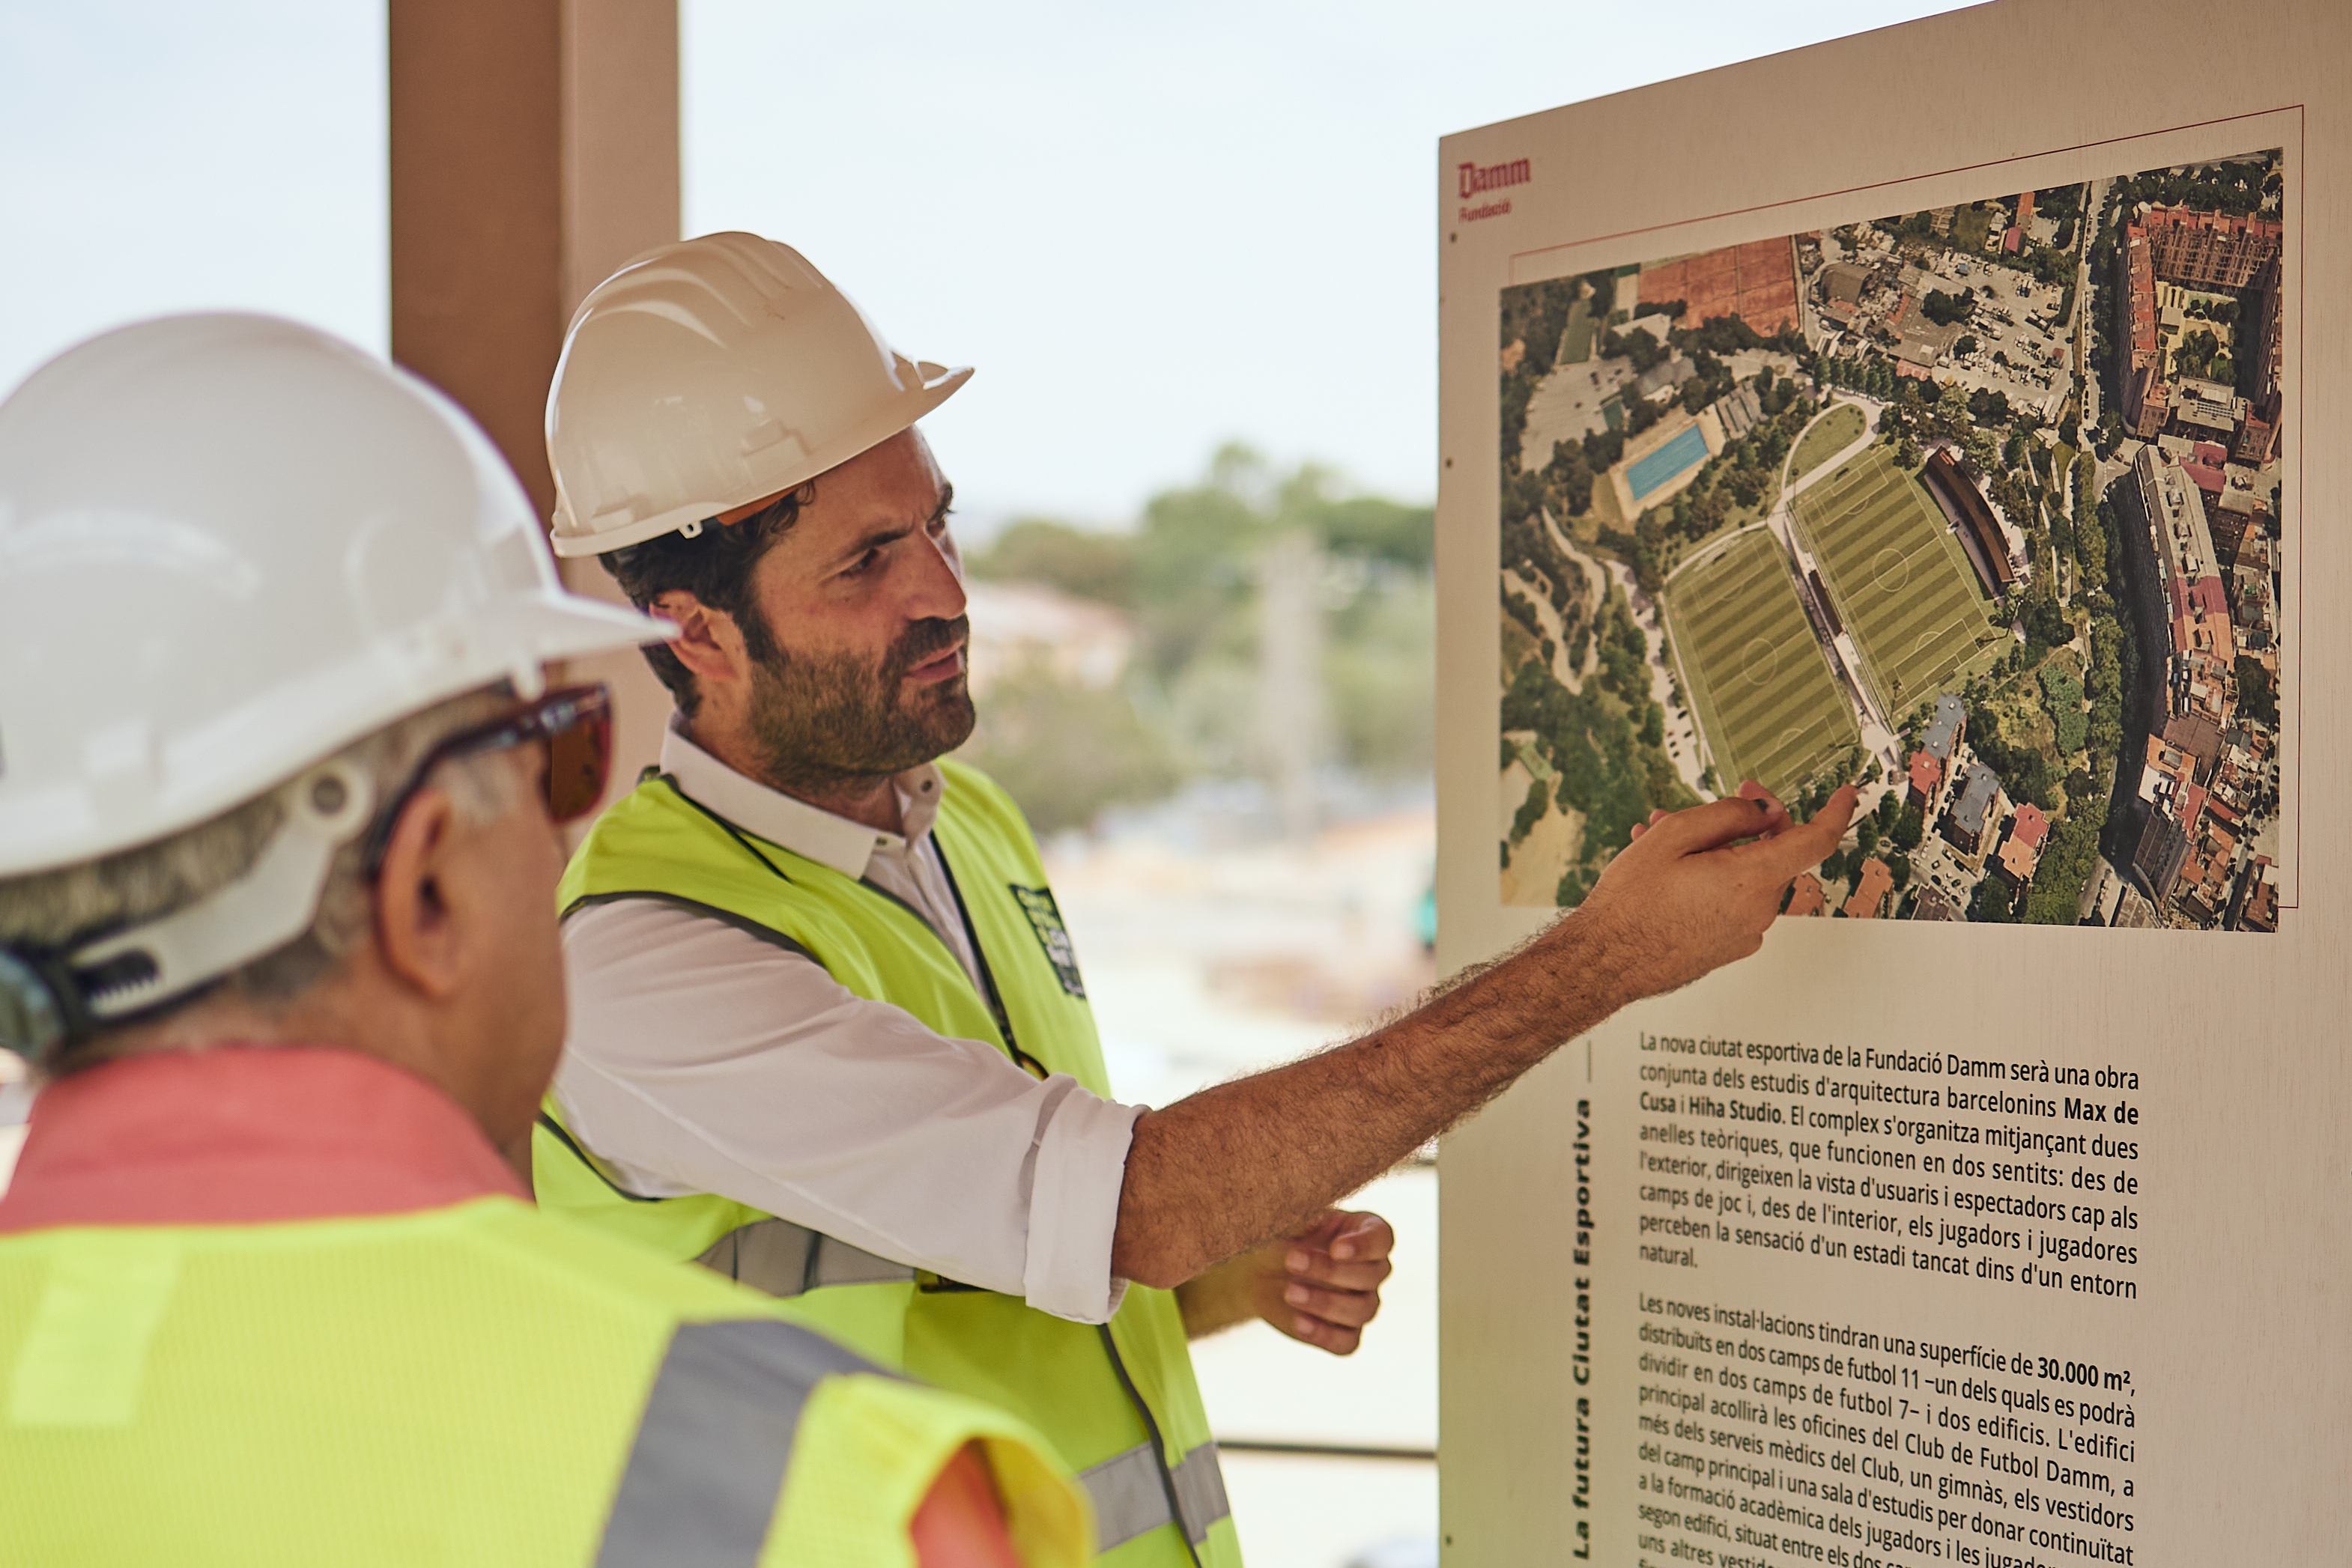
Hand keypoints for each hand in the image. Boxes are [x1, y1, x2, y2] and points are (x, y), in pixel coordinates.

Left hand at [1260, 1209, 1392, 1354]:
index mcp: (1363, 1231)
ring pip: (1362, 1310)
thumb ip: (1301, 1219)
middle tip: (1292, 1261)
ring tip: (1290, 1292)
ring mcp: (1360, 1303)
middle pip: (1371, 1275)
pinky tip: (1299, 1322)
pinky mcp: (1344, 1332)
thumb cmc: (1281, 1237)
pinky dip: (1325, 1335)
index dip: (1364, 1245)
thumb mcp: (1287, 1222)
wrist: (1259, 1270)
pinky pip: (1347, 1342)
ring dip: (1326, 1303)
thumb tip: (1315, 1220)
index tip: (1336, 1249)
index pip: (1381, 1238)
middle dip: (1332, 1271)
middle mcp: (1370, 1268)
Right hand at [1573, 780, 1855, 1004]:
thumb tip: (1764, 812)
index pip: (1816, 841)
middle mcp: (1759, 911)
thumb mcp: (1674, 836)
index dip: (1835, 812)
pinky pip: (1731, 901)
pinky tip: (1668, 872)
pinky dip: (1711, 880)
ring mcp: (1745, 934)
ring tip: (1662, 836)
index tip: (1847, 794)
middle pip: (1773, 853)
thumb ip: (1729, 815)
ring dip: (1716, 851)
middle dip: (1745, 821)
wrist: (1603, 962)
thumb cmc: (1631, 903)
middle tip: (1722, 797)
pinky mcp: (1728, 947)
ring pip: (1745, 876)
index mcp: (1752, 879)